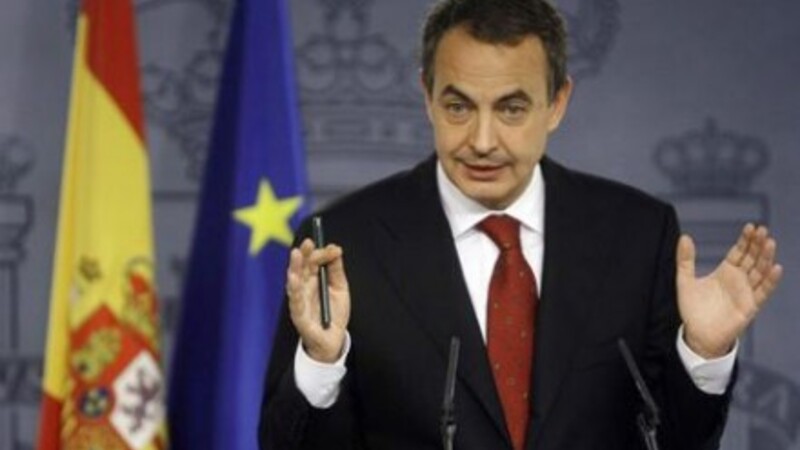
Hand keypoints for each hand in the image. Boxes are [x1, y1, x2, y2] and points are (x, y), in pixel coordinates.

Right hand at [286, 238, 350, 362]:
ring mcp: (299, 301)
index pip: (312, 261)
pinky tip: (293, 279)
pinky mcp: (299, 316)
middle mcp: (303, 288)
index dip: (320, 253)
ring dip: (295, 267)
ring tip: (296, 254)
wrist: (334, 340)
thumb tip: (336, 248)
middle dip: (304, 254)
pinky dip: (295, 290)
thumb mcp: (340, 288)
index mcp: (312, 280)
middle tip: (308, 242)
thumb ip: (336, 269)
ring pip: (294, 282)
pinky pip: (296, 302)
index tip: (333, 249)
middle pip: (301, 268)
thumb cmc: (334, 314)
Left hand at [677, 224, 782, 358]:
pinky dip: (770, 280)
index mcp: (725, 272)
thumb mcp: (685, 280)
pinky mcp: (750, 306)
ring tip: (770, 243)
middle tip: (762, 230)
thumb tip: (684, 236)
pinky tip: (776, 267)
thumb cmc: (693, 309)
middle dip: (757, 244)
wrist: (697, 335)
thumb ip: (685, 260)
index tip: (750, 227)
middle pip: (752, 258)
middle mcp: (739, 280)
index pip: (739, 252)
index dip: (745, 240)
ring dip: (766, 258)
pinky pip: (763, 291)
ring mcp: (746, 292)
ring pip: (760, 272)